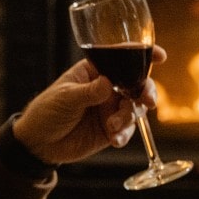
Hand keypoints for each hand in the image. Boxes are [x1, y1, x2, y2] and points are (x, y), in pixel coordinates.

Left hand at [13, 46, 166, 164]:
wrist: (39, 144)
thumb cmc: (47, 111)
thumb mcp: (65, 98)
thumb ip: (88, 92)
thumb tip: (108, 83)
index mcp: (95, 71)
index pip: (121, 58)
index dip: (141, 54)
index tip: (159, 56)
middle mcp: (107, 88)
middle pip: (136, 83)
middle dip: (146, 90)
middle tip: (147, 101)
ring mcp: (110, 108)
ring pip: (135, 107)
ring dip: (130, 116)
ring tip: (113, 126)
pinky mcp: (111, 130)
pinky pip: (127, 130)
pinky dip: (124, 134)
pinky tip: (113, 139)